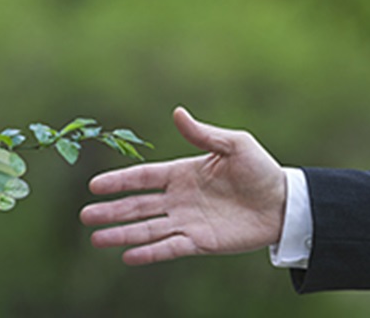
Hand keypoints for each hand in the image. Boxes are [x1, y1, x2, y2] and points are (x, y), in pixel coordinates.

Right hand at [80, 107, 286, 264]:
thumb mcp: (234, 144)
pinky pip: (169, 248)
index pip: (143, 178)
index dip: (119, 181)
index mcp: (181, 173)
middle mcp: (178, 199)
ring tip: (96, 240)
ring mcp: (186, 222)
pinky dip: (149, 252)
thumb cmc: (260, 170)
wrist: (285, 203)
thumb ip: (203, 134)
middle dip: (111, 211)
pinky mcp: (200, 242)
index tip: (94, 186)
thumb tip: (177, 112)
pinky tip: (128, 256)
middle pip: (137, 206)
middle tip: (85, 216)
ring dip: (122, 234)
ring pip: (147, 229)